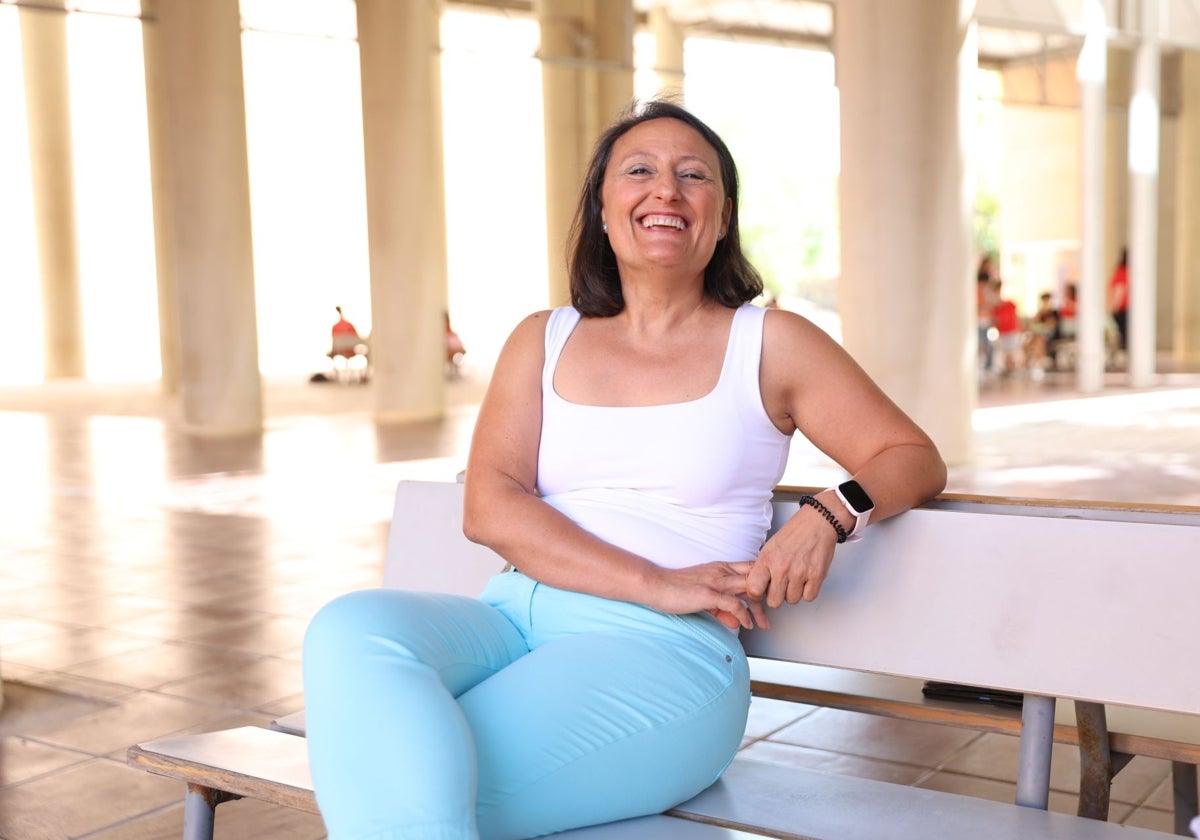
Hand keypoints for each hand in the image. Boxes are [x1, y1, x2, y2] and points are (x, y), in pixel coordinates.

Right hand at [645, 561, 768, 629]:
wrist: (654, 585)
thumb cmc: (675, 589)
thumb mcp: (703, 597)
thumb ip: (721, 607)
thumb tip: (736, 621)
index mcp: (720, 567)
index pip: (751, 570)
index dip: (762, 583)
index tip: (768, 600)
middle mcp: (721, 571)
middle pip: (755, 579)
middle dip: (766, 596)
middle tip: (771, 614)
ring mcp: (715, 581)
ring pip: (749, 589)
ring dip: (759, 608)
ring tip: (763, 623)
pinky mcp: (708, 594)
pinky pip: (734, 604)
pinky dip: (744, 616)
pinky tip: (747, 625)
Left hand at [747, 508, 837, 607]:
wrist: (817, 523)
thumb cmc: (794, 534)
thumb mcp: (770, 547)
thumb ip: (763, 568)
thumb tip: (757, 587)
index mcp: (767, 559)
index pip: (754, 589)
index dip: (757, 593)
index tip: (761, 590)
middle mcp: (782, 568)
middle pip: (774, 601)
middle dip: (777, 596)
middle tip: (781, 585)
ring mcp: (800, 573)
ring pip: (792, 600)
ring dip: (794, 592)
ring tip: (796, 578)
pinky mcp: (816, 576)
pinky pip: (809, 597)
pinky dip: (808, 591)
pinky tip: (806, 579)